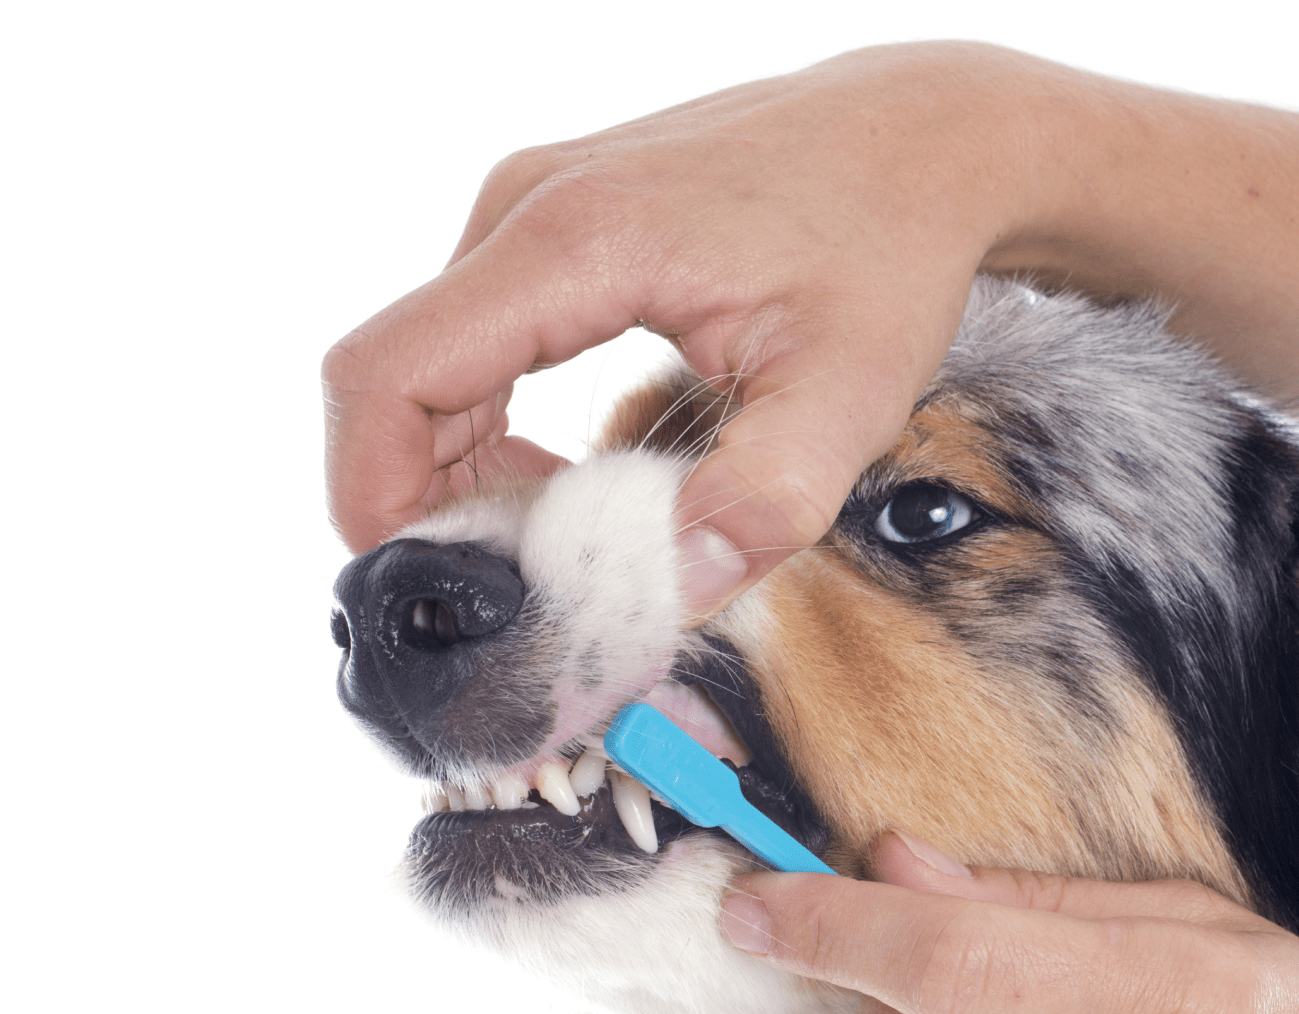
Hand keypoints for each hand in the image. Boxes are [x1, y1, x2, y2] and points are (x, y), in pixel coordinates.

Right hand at [322, 42, 1063, 612]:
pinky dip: (495, 421)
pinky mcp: (557, 218)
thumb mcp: (850, 393)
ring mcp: (535, 203)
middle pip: (396, 377)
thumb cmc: (892, 245)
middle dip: (431, 498)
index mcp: (576, 242)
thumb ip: (763, 500)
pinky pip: (474, 335)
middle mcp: (529, 205)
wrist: (923, 137)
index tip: (430, 585)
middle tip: (522, 587)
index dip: (375, 493)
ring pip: (430, 360)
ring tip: (562, 538)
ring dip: (465, 466)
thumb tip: (673, 592)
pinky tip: (571, 475)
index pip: (391, 373)